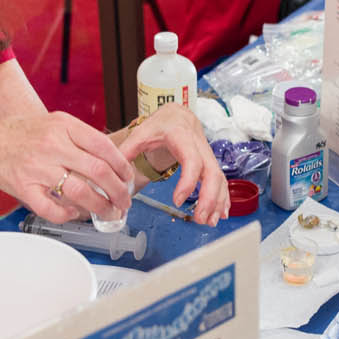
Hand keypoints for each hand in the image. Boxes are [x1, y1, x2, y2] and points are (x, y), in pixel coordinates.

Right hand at [0, 112, 133, 223]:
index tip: (128, 178)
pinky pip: (52, 208)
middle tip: (124, 201)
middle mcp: (51, 145)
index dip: (121, 165)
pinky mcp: (24, 188)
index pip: (102, 146)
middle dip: (117, 191)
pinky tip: (74, 213)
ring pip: (79, 192)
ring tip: (108, 212)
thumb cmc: (27, 136)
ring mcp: (37, 167)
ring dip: (99, 206)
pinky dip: (68, 214)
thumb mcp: (55, 124)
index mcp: (63, 125)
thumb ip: (82, 138)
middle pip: (97, 171)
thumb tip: (115, 161)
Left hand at [117, 106, 229, 224]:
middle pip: (213, 173)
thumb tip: (115, 174)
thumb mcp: (141, 133)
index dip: (188, 181)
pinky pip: (222, 181)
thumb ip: (127, 151)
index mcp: (182, 137)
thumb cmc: (160, 126)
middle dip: (209, 198)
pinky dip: (223, 198)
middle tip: (199, 219)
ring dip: (218, 202)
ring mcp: (208, 155)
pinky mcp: (211, 163)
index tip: (177, 200)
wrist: (177, 116)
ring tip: (209, 222)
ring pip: (220, 179)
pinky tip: (221, 213)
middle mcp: (200, 146)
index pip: (192, 160)